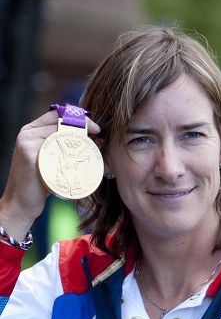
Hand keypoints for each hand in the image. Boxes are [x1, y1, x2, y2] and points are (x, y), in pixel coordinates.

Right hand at [0, 110, 99, 240]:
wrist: (22, 203)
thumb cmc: (41, 182)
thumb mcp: (51, 159)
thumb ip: (62, 146)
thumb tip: (93, 138)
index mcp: (32, 130)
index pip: (58, 115)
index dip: (79, 118)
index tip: (96, 129)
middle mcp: (27, 132)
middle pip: (61, 122)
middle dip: (84, 128)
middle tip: (99, 138)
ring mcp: (27, 142)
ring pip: (61, 133)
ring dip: (81, 139)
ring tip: (95, 147)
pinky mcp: (29, 155)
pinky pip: (55, 147)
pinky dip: (72, 152)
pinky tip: (82, 158)